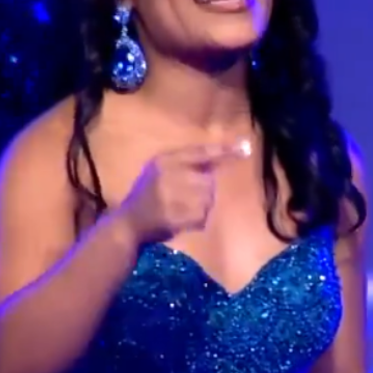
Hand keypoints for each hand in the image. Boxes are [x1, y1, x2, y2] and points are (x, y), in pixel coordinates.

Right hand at [112, 140, 251, 245]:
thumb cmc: (147, 195)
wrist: (128, 224)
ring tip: (182, 208)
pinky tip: (181, 220)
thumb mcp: (159, 170)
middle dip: (204, 190)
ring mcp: (172, 197)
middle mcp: (169, 175)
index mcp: (164, 161)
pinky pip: (203, 215)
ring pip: (208, 198)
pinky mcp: (177, 216)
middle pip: (209, 180)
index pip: (200, 152)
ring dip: (202, 205)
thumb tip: (220, 156)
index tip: (244, 148)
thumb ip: (186, 162)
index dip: (223, 151)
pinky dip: (198, 220)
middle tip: (186, 197)